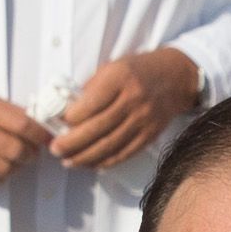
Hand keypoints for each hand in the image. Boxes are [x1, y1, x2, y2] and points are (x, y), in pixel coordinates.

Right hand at [0, 82, 51, 187]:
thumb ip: (7, 110)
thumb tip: (36, 125)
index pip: (22, 125)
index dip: (39, 134)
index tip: (46, 137)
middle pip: (15, 150)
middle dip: (31, 154)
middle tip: (32, 151)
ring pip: (4, 169)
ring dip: (17, 167)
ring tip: (17, 160)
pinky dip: (0, 177)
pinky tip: (1, 168)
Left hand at [52, 48, 203, 170]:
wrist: (176, 77)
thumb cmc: (138, 70)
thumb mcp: (113, 67)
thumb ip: (91, 88)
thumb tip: (67, 111)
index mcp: (120, 78)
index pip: (91, 103)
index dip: (70, 118)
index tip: (58, 123)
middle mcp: (133, 99)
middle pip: (98, 128)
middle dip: (72, 142)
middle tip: (55, 149)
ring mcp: (144, 119)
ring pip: (110, 145)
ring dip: (85, 157)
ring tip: (68, 161)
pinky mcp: (150, 135)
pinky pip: (124, 153)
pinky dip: (105, 161)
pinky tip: (90, 164)